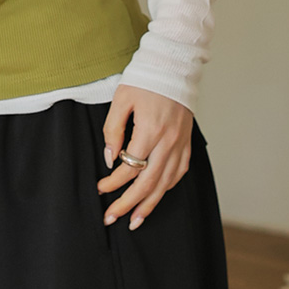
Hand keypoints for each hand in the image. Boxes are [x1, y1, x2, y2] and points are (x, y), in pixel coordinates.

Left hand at [97, 85, 192, 230]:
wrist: (174, 67)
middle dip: (128, 204)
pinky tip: (155, 196)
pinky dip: (166, 188)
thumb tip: (110, 160)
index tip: (100, 188)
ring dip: (149, 204)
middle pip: (148, 182)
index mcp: (150, 130)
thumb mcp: (121, 100)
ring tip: (135, 220)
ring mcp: (181, 144)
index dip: (113, 182)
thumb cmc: (144, 81)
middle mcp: (168, 141)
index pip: (130, 167)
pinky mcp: (187, 143)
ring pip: (165, 183)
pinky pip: (179, 172)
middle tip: (112, 217)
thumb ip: (112, 130)